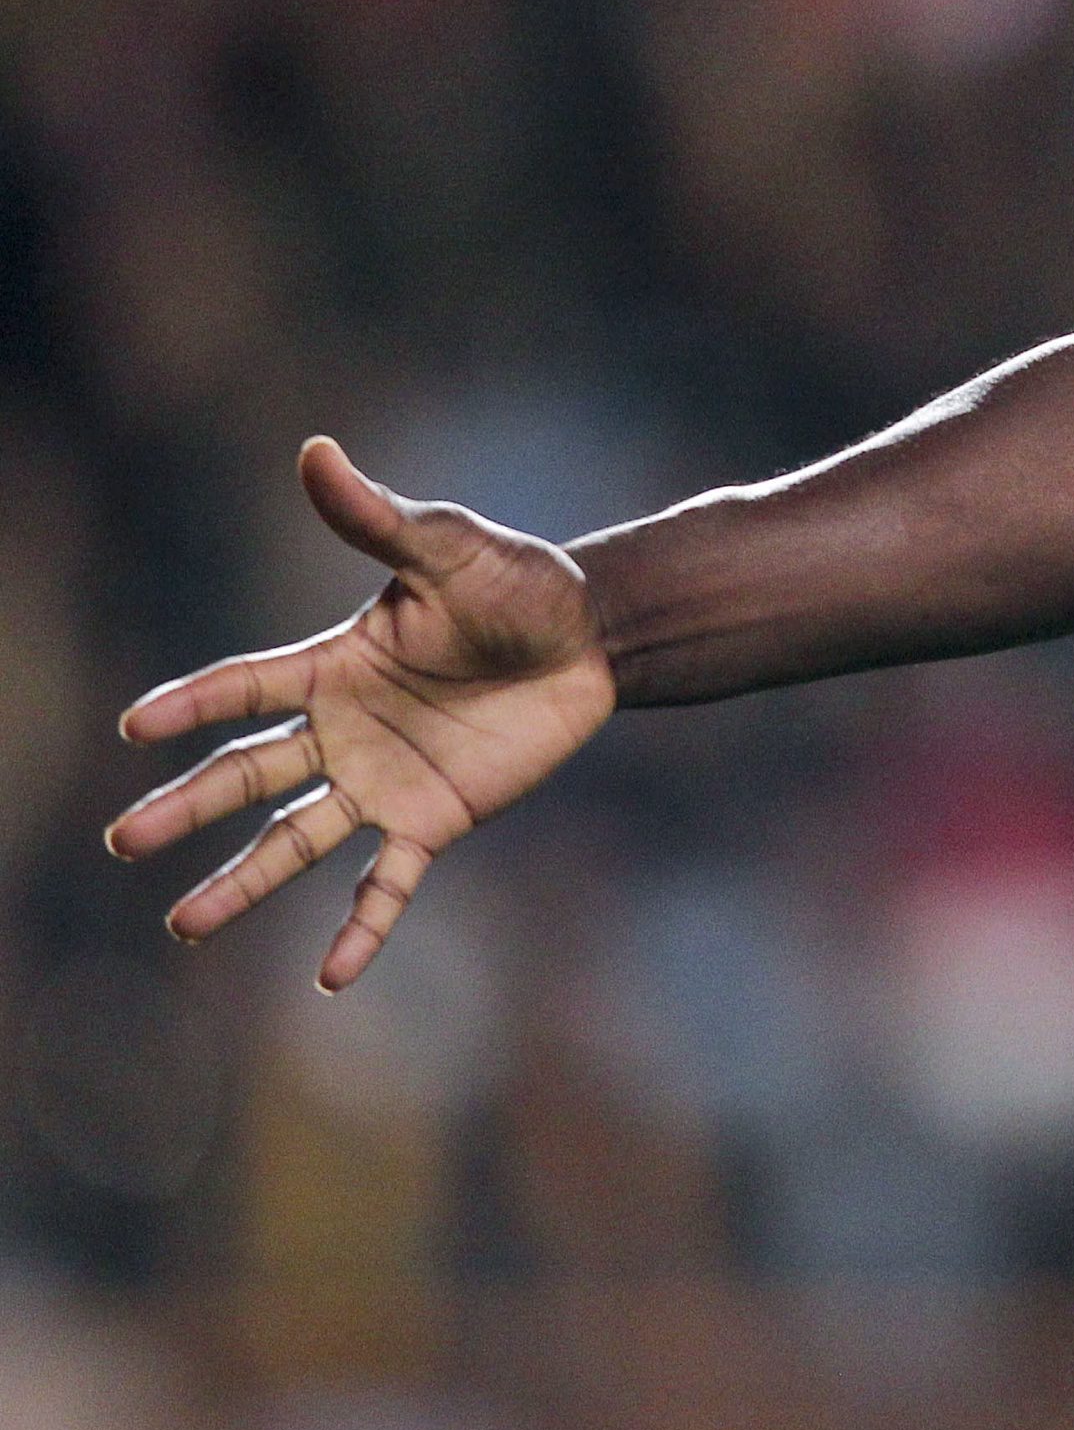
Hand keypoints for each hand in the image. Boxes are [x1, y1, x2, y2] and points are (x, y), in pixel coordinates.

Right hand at [107, 438, 614, 991]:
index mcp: (333, 665)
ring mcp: (384, 779)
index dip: (191, 705)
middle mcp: (343, 730)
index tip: (132, 728)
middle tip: (124, 841)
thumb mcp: (447, 548)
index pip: (245, 688)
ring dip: (241, 883)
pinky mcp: (437, 818)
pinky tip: (329, 979)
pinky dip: (360, 930)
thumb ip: (376, 518)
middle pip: (248, 775)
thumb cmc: (518, 583)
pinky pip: (390, 883)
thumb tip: (314, 450)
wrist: (594, 638)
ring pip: (295, 840)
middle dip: (186, 808)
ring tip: (183, 926)